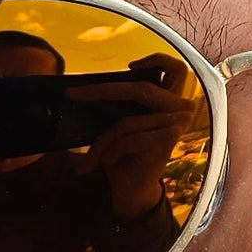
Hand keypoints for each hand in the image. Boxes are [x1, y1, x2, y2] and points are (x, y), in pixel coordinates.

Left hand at [68, 54, 199, 219]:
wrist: (133, 191)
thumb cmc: (125, 155)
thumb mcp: (121, 122)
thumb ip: (119, 103)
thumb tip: (87, 85)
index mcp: (170, 102)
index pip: (176, 69)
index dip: (156, 60)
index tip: (129, 67)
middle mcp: (180, 111)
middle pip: (139, 89)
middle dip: (99, 91)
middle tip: (71, 94)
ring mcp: (175, 127)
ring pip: (125, 122)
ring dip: (102, 142)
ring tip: (89, 160)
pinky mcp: (166, 143)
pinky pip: (127, 139)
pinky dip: (108, 152)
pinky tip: (99, 165)